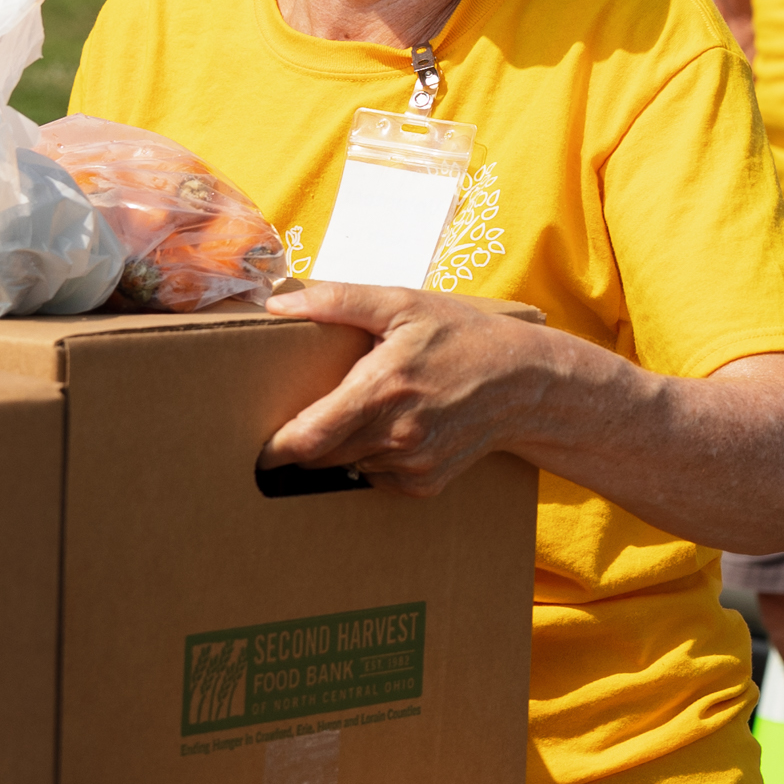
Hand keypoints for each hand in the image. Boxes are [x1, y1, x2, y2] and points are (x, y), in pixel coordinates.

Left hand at [267, 282, 556, 497]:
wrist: (526, 383)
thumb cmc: (463, 336)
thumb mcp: (403, 304)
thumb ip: (339, 301)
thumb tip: (279, 302)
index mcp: (383, 388)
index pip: (309, 437)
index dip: (275, 447)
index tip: (257, 443)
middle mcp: (397, 433)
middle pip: (322, 455)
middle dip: (304, 442)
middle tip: (301, 418)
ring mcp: (413, 463)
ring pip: (348, 466)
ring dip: (340, 447)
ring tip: (360, 414)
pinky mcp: (426, 483)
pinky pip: (378, 477)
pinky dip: (373, 458)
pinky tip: (393, 429)